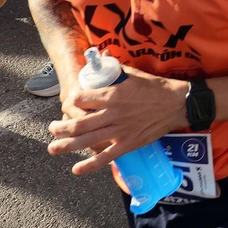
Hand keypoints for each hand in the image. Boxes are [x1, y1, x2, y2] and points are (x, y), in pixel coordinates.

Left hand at [47, 67, 188, 176]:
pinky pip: (105, 157)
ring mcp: (119, 131)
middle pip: (78, 123)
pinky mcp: (127, 144)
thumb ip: (114, 69)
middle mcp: (111, 114)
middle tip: (51, 128)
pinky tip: (76, 169)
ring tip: (53, 148)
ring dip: (66, 145)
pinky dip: (90, 164)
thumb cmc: (154, 87)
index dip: (72, 100)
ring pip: (86, 140)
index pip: (81, 99)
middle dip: (60, 127)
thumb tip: (103, 58)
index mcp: (111, 95)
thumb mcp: (132, 73)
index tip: (69, 103)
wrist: (176, 104)